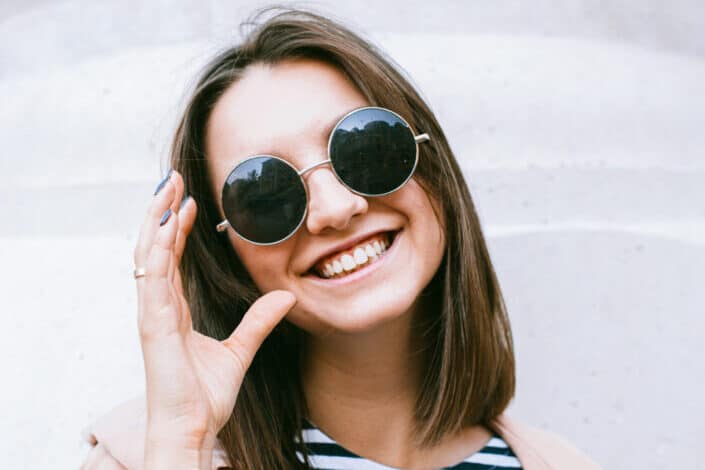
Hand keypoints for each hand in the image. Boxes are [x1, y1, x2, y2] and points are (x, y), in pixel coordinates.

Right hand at [133, 169, 296, 466]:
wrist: (192, 429)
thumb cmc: (205, 397)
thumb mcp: (239, 351)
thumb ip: (258, 323)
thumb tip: (283, 296)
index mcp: (173, 311)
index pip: (170, 257)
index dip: (175, 227)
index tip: (188, 199)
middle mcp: (158, 306)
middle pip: (154, 247)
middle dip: (162, 211)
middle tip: (173, 178)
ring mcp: (152, 314)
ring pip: (148, 255)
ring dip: (156, 218)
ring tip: (168, 187)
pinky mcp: (152, 325)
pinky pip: (152, 278)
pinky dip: (157, 248)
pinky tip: (164, 223)